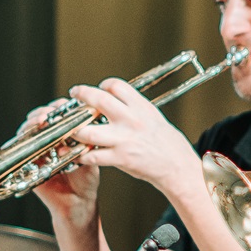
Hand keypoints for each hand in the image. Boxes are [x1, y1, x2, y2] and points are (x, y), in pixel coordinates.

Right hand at [16, 98, 101, 222]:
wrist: (77, 202)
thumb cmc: (85, 180)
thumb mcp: (89, 158)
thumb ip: (83, 145)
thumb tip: (76, 131)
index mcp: (66, 134)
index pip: (59, 113)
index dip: (59, 107)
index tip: (63, 106)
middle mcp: (51, 139)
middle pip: (41, 117)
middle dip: (43, 112)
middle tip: (47, 115)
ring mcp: (38, 149)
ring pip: (29, 130)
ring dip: (32, 123)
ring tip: (39, 123)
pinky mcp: (27, 162)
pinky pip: (20, 149)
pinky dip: (23, 141)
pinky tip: (29, 138)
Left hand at [67, 76, 204, 197]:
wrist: (177, 165)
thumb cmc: (167, 143)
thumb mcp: (153, 116)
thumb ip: (135, 107)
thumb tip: (118, 100)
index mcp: (140, 107)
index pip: (116, 86)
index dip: (104, 85)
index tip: (98, 88)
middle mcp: (131, 120)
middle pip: (98, 100)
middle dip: (82, 94)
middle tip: (75, 93)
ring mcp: (124, 139)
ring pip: (89, 131)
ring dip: (76, 131)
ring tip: (73, 130)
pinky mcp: (120, 158)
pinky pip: (93, 156)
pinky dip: (83, 155)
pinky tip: (81, 154)